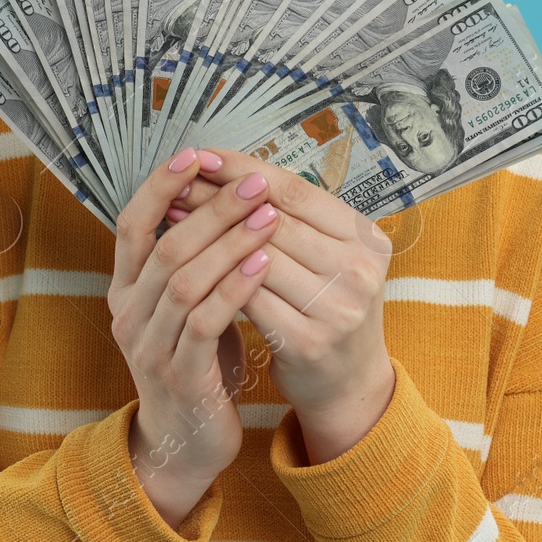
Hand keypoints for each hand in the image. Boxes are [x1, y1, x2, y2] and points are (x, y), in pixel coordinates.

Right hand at [109, 147, 280, 522]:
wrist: (184, 442)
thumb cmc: (195, 362)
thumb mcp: (184, 306)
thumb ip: (191, 260)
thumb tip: (223, 196)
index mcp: (125, 288)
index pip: (132, 223)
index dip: (161, 186)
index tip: (195, 153)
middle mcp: (128, 312)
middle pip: (165, 245)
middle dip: (212, 208)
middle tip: (255, 183)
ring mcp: (148, 346)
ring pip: (184, 280)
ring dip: (228, 243)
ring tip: (268, 216)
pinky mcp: (178, 375)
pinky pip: (204, 322)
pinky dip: (233, 288)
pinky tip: (261, 264)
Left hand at [169, 149, 396, 463]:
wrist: (348, 384)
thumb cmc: (326, 306)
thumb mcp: (327, 257)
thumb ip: (292, 218)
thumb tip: (226, 171)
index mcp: (366, 238)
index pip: (296, 192)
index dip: (245, 170)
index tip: (205, 157)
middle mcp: (359, 271)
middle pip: (274, 221)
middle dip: (220, 200)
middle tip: (177, 183)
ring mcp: (337, 309)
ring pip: (257, 258)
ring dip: (210, 236)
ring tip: (174, 219)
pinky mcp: (308, 342)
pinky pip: (249, 300)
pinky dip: (216, 278)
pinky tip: (188, 265)